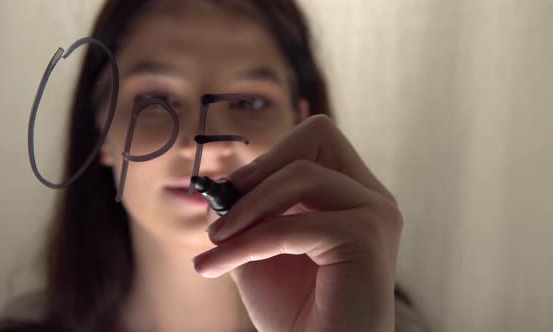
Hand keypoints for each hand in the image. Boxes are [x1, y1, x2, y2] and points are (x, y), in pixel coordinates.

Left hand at [192, 115, 402, 331]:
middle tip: (225, 208)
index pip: (316, 140)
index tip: (232, 193)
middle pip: (318, 136)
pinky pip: (289, 225)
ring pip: (300, 176)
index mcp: (354, 195)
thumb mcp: (260, 247)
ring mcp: (374, 215)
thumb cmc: (295, 312)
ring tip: (215, 242)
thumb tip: (219, 181)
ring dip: (246, 210)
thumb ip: (246, 209)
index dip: (271, 158)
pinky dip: (246, 243)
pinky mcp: (365, 238)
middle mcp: (372, 199)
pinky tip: (219, 265)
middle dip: (262, 168)